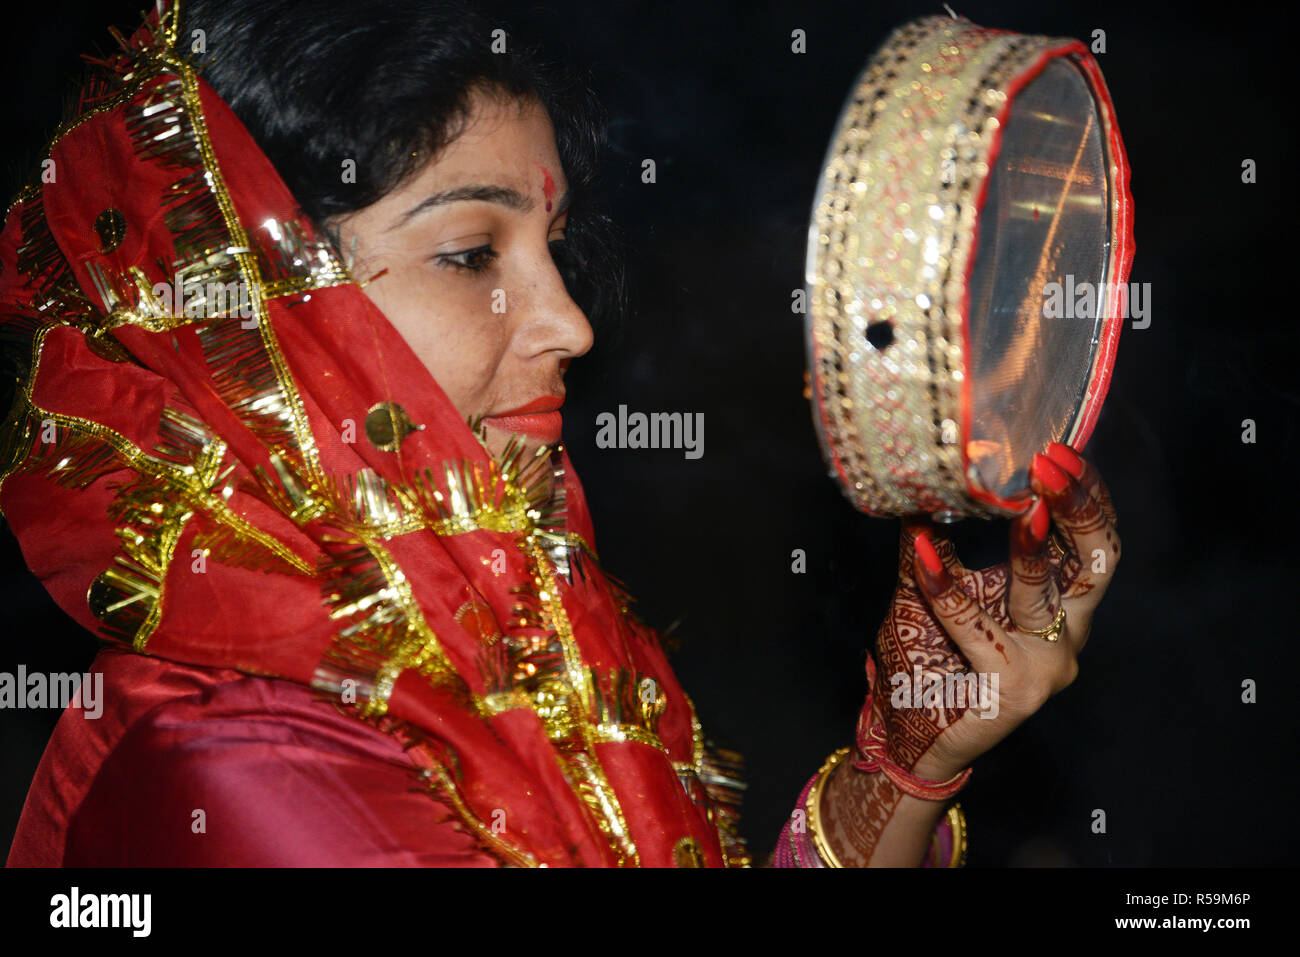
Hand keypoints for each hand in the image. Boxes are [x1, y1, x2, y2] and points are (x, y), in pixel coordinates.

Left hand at [865, 443, 1120, 781]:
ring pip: (1044, 597)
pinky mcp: (1010, 689)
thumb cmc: (927, 657)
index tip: (1061, 451)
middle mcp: (1064, 632)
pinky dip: (947, 588)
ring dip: (1030, 549)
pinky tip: (924, 555)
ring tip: (1020, 507)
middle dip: (1081, 510)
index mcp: (1060, 603)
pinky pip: (977, 628)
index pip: (1093, 542)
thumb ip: (933, 541)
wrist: (909, 733)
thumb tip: (921, 480)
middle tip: (1053, 466)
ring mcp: (1043, 665)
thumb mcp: (928, 588)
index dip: (1086, 496)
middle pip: (1096, 564)